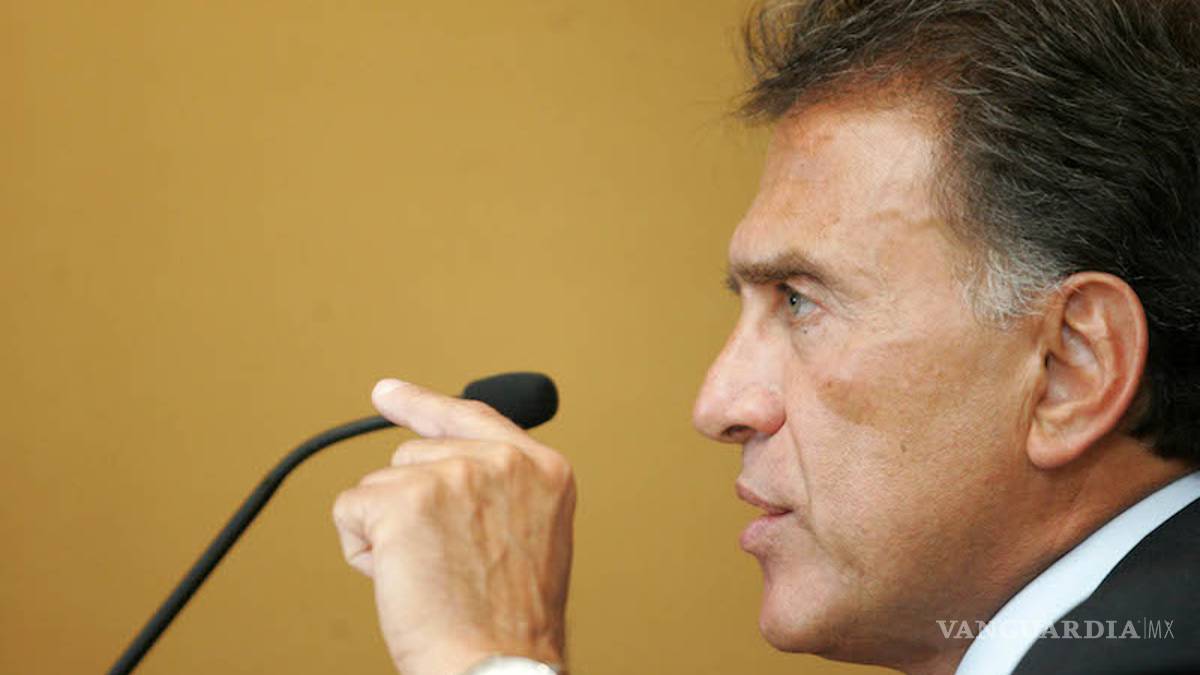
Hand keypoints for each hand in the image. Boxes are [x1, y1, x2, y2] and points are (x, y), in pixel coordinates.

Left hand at [332, 379, 575, 674]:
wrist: (499, 665)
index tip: (387, 393)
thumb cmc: (511, 622)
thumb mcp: (530, 537)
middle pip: (414, 455)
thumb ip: (496, 489)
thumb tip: (428, 459)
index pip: (472, 418)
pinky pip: (351, 511)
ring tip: (433, 578)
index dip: (423, 406)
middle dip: (410, 506)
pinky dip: (362, 552)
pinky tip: (403, 581)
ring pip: (381, 486)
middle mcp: (502, 461)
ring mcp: (453, 474)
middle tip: (444, 563)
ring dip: (389, 533)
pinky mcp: (404, 500)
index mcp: (543, 469)